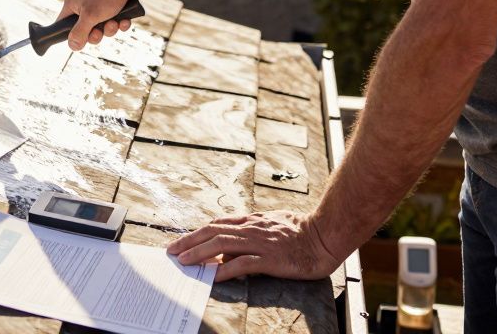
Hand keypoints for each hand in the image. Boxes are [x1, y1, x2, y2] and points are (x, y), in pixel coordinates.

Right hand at [57, 0, 135, 50]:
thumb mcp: (90, 16)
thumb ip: (79, 32)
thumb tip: (72, 46)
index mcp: (72, 4)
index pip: (62, 24)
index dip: (70, 35)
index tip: (79, 43)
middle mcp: (83, 5)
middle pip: (84, 31)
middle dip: (96, 34)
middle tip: (100, 32)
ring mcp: (98, 6)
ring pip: (101, 28)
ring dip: (110, 29)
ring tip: (115, 22)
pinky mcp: (112, 7)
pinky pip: (113, 22)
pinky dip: (119, 23)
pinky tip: (124, 19)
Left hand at [166, 211, 341, 282]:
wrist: (325, 236)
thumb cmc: (302, 231)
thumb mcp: (271, 224)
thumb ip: (251, 231)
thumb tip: (230, 246)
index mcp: (251, 220)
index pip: (217, 224)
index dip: (197, 232)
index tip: (182, 240)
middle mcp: (251, 229)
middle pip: (213, 232)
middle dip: (189, 241)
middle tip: (172, 251)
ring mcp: (260, 243)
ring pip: (222, 245)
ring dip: (200, 253)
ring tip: (184, 261)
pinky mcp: (270, 258)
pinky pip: (243, 263)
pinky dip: (226, 269)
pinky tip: (214, 276)